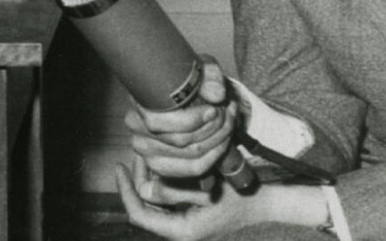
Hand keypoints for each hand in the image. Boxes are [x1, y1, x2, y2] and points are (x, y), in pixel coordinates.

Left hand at [115, 154, 327, 240]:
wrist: (266, 202)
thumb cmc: (240, 196)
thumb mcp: (206, 191)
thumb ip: (173, 192)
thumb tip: (144, 186)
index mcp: (181, 232)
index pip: (139, 215)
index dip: (125, 191)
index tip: (119, 166)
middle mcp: (179, 232)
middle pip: (143, 207)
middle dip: (135, 180)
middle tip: (135, 153)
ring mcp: (184, 224)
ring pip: (152, 202)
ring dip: (146, 178)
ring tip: (144, 154)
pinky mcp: (189, 215)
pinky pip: (165, 200)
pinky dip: (160, 182)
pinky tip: (159, 163)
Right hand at [123, 55, 238, 179]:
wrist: (180, 94)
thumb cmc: (186, 81)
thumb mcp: (198, 69)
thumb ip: (209, 76)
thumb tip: (216, 95)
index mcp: (138, 105)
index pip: (158, 123)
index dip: (190, 121)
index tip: (213, 110)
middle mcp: (136, 131)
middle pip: (179, 141)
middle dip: (212, 129)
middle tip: (228, 114)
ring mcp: (146, 151)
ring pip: (190, 156)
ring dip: (217, 142)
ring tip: (229, 124)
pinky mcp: (161, 166)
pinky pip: (193, 168)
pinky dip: (214, 157)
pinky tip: (222, 142)